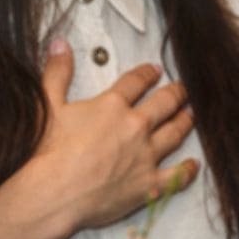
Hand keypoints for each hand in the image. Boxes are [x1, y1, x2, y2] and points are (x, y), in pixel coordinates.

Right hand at [29, 41, 198, 232]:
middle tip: (183, 89)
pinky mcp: (148, 185)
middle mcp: (135, 127)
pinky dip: (188, 170)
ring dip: (185, 122)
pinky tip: (194, 164)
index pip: (136, 82)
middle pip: (164, 104)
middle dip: (176, 93)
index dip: (147, 74)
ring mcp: (145, 156)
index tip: (155, 70)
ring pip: (175, 133)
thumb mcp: (46, 104)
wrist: (50, 194)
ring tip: (192, 114)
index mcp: (112, 106)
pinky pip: (177, 175)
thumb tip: (60, 44)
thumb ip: (57, 72)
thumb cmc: (45, 153)